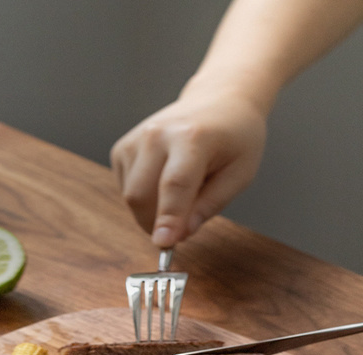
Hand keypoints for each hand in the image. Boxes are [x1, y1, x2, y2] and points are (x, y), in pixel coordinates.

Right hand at [110, 86, 267, 246]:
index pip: (175, 184)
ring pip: (130, 196)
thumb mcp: (240, 175)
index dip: (169, 218)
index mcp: (191, 138)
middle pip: (141, 195)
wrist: (218, 101)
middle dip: (157, 224)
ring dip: (152, 213)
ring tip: (182, 195)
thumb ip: (210, 205)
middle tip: (184, 228)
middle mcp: (156, 134)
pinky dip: (144, 200)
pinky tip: (165, 185)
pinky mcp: (123, 148)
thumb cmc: (235, 139)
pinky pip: (126, 189)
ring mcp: (135, 139)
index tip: (164, 245)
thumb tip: (182, 233)